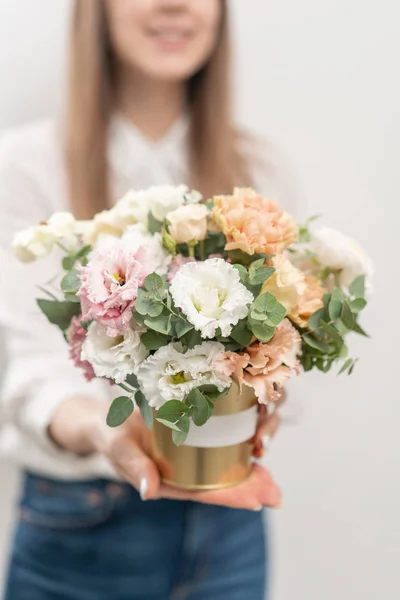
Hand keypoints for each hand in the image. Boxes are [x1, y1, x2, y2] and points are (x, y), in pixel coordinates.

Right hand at [49, 396, 282, 510]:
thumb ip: (134, 467)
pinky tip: (255, 444)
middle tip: (275, 492)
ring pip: (222, 466)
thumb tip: (149, 492)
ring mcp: (186, 455)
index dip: (230, 496)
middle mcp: (181, 471)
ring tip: (271, 477)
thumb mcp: (119, 448)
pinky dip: (237, 445)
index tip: (256, 500)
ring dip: (247, 470)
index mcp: (166, 481)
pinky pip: (217, 443)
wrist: (105, 419)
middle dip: (248, 488)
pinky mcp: (190, 435)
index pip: (203, 493)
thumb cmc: (110, 435)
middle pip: (218, 483)